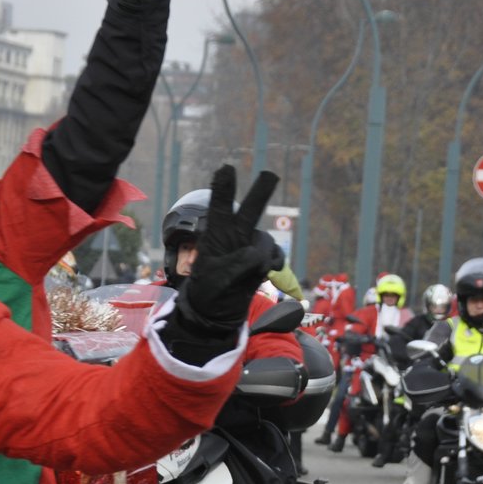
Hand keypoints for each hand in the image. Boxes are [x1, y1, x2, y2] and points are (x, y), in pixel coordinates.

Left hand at [175, 165, 279, 333]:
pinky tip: (268, 271)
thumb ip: (238, 264)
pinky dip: (274, 261)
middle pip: (249, 211)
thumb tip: (258, 256)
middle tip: (270, 175)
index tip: (226, 168)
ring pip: (265, 240)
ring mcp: (247, 249)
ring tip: (255, 272)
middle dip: (260, 192)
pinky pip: (274, 255)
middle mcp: (233, 238)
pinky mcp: (259, 263)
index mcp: (215, 236)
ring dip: (265, 254)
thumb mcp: (217, 279)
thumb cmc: (208, 294)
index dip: (223, 189)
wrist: (214, 315)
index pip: (219, 208)